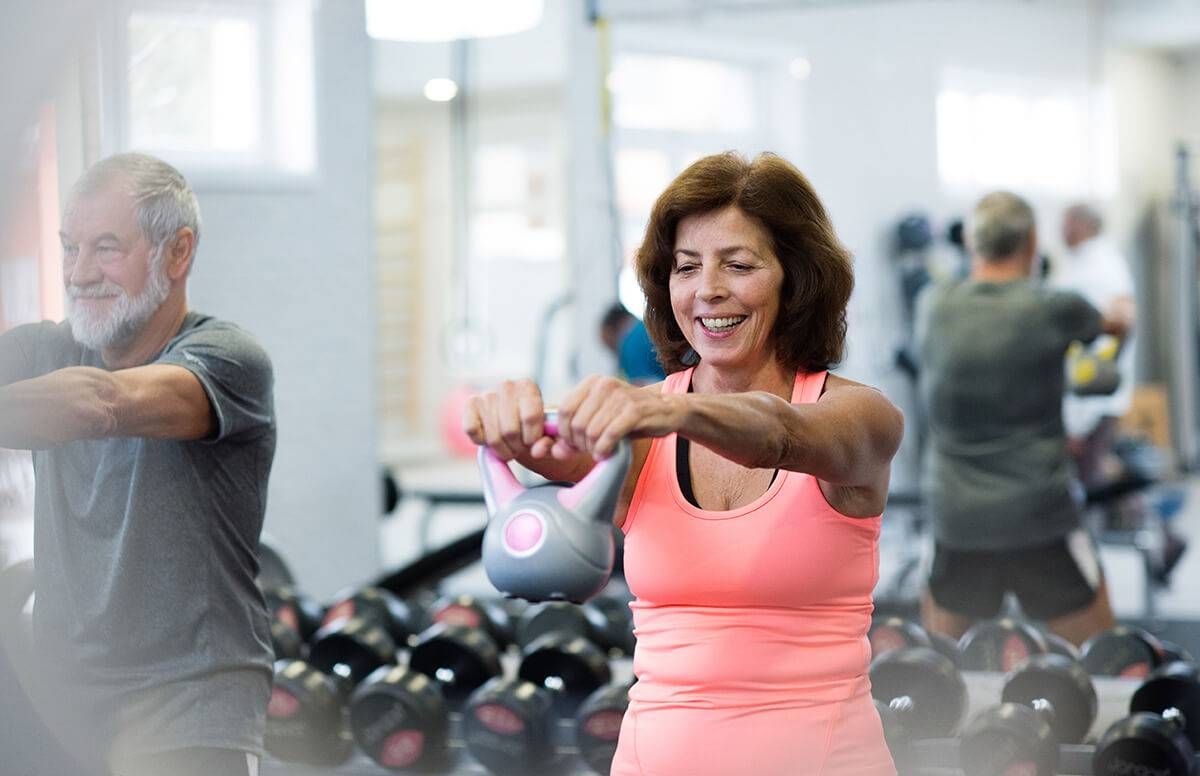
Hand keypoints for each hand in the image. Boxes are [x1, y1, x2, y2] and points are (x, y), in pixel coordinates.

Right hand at [462, 379, 554, 461]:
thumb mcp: (548, 434)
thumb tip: (537, 451)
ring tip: (508, 446)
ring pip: (493, 437)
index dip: (532, 438)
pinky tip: (490, 437)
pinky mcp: (470, 404)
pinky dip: (481, 441)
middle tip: (520, 447)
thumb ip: (550, 443)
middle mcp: (507, 386)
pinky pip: (472, 430)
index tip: (533, 442)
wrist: (514, 422)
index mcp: (528, 386)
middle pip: (510, 431)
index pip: (530, 417)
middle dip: (517, 447)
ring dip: (502, 450)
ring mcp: (487, 394)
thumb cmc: (533, 428)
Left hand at [555, 375, 682, 458]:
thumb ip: (575, 436)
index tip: (574, 444)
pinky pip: (610, 434)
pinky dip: (604, 449)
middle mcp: (604, 385)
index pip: (564, 409)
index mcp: (592, 383)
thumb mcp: (599, 421)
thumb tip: (554, 452)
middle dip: (580, 443)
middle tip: (590, 450)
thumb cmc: (627, 418)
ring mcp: (620, 396)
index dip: (564, 432)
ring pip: (592, 431)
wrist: (665, 410)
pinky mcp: (635, 410)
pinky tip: (607, 454)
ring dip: (593, 448)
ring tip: (600, 452)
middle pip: (576, 423)